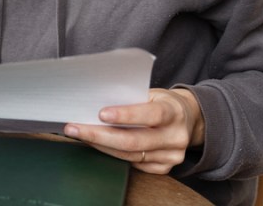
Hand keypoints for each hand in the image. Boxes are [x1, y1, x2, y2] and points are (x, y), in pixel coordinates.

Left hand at [63, 88, 204, 174]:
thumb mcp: (152, 93)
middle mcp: (175, 136)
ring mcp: (171, 155)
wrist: (188, 119)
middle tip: (74, 128)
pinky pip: (134, 164)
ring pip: (130, 155)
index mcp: (173, 111)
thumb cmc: (162, 102)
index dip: (125, 115)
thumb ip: (131, 99)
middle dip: (99, 135)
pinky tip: (97, 145)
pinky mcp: (165, 167)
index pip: (150, 114)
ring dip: (100, 145)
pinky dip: (113, 154)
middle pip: (134, 141)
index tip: (101, 113)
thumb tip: (95, 101)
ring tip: (79, 135)